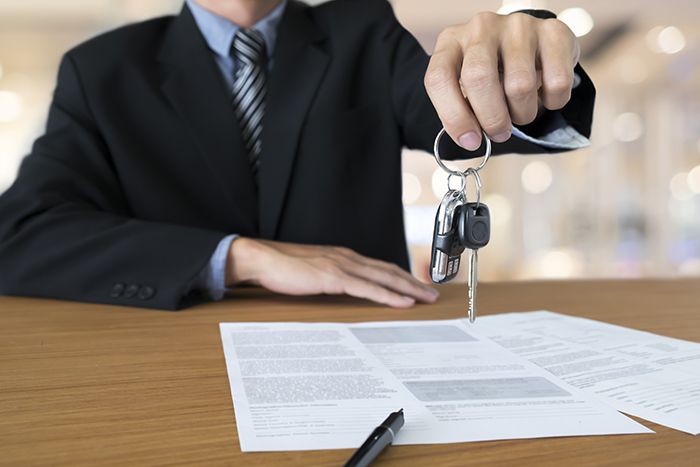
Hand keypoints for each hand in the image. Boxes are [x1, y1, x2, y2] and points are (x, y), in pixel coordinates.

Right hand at [226, 237, 438, 306]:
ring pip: (384, 277)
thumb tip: (344, 292)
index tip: (417, 287)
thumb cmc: (283, 268)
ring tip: (425, 298)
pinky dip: (388, 295)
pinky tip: (402, 301)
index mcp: (343, 257)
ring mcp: (342, 266)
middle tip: (432, 294)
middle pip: (389, 270)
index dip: (401, 277)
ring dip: (408, 288)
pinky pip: (367, 288)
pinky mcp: (333, 277)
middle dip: (413, 283)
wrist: (262, 259)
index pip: (380, 267)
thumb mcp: (314, 273)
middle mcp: (347, 258)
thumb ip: (331, 279)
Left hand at [424, 11, 579, 149]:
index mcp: (451, 42)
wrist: (531, 45)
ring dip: (523, 114)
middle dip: (491, 118)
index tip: (470, 141)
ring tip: (520, 111)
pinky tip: (544, 94)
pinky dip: (553, 102)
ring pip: (520, 86)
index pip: (439, 78)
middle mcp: (481, 27)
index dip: (454, 117)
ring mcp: (518, 26)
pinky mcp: (553, 32)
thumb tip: (471, 140)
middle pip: (479, 78)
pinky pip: (557, 81)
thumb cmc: (493, 74)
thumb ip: (462, 111)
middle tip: (499, 133)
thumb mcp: (466, 89)